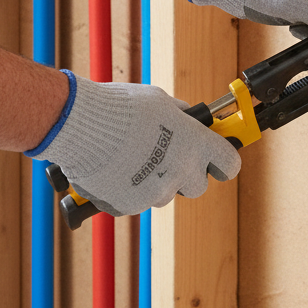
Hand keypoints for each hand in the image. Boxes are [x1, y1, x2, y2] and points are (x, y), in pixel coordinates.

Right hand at [28, 71, 241, 215]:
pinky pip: (136, 200)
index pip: (229, 164)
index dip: (223, 163)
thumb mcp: (160, 101)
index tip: (217, 161)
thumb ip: (181, 116)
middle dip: (186, 174)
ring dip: (154, 181)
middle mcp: (182, 172)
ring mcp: (157, 192)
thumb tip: (189, 120)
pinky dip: (128, 189)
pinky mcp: (131, 205)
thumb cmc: (120, 107)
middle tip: (167, 157)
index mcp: (196, 144)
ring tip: (131, 158)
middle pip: (197, 186)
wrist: (78, 124)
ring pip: (164, 193)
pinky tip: (115, 168)